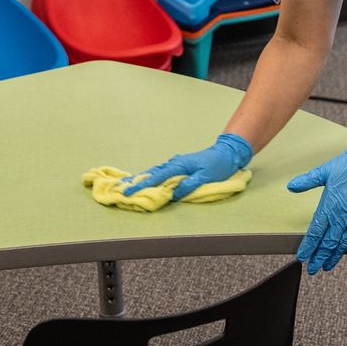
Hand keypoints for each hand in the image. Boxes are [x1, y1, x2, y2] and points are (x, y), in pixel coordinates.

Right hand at [121, 132, 253, 199]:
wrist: (226, 152)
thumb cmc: (217, 165)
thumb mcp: (206, 177)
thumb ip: (190, 185)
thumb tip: (174, 193)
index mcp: (179, 166)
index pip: (157, 178)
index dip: (142, 186)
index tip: (128, 192)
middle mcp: (174, 163)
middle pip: (151, 173)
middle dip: (136, 181)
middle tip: (120, 189)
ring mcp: (176, 164)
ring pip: (155, 172)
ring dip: (142, 179)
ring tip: (128, 185)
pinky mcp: (179, 166)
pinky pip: (162, 172)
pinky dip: (152, 177)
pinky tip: (146, 181)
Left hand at [288, 125, 346, 273]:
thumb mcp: (323, 172)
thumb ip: (307, 181)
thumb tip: (291, 186)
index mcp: (328, 206)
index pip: (315, 232)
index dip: (308, 247)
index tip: (302, 257)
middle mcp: (342, 217)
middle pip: (328, 243)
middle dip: (319, 257)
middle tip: (312, 269)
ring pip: (343, 244)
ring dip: (334, 257)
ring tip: (327, 266)